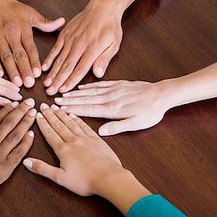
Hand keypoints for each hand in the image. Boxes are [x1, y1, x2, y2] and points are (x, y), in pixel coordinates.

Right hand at [0, 0, 64, 87]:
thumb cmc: (9, 6)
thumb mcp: (29, 12)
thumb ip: (45, 22)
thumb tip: (62, 22)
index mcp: (23, 28)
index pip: (30, 48)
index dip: (34, 62)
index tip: (38, 74)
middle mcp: (11, 33)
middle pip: (19, 55)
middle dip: (25, 70)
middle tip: (29, 84)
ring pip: (6, 56)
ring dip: (11, 70)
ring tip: (17, 83)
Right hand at [0, 98, 36, 216]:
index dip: (7, 111)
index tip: (15, 103)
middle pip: (9, 125)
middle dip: (20, 112)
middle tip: (30, 103)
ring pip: (16, 137)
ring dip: (26, 124)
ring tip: (33, 114)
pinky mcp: (3, 170)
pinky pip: (18, 154)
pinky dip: (26, 144)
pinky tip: (32, 135)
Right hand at [23, 103, 149, 214]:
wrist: (109, 178)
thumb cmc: (85, 181)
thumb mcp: (60, 178)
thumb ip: (42, 168)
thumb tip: (26, 161)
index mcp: (63, 149)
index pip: (49, 133)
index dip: (42, 123)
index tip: (37, 114)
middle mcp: (73, 140)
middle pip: (58, 125)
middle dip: (50, 114)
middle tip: (43, 105)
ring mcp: (85, 138)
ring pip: (70, 123)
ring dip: (62, 114)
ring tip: (55, 106)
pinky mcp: (96, 139)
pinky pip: (84, 126)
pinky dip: (77, 119)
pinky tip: (73, 115)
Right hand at [42, 0, 153, 94]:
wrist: (102, 7)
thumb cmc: (109, 27)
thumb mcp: (114, 44)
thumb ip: (104, 59)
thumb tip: (98, 74)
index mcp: (92, 50)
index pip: (79, 70)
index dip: (71, 82)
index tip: (63, 91)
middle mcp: (79, 46)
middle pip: (66, 67)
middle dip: (57, 81)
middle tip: (50, 92)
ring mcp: (70, 40)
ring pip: (59, 60)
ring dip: (52, 73)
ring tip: (46, 84)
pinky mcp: (64, 35)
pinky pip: (55, 49)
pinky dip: (49, 58)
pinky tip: (44, 68)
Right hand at [55, 80, 170, 135]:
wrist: (162, 95)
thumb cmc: (150, 112)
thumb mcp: (136, 124)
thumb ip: (117, 127)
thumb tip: (100, 132)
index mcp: (112, 109)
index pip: (87, 109)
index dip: (72, 109)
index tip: (59, 108)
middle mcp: (109, 98)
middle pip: (85, 99)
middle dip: (68, 100)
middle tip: (54, 100)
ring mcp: (113, 90)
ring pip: (90, 91)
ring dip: (75, 93)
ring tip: (62, 93)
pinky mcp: (118, 84)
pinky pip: (99, 84)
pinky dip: (88, 85)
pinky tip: (81, 87)